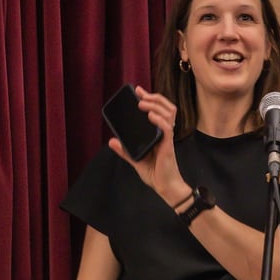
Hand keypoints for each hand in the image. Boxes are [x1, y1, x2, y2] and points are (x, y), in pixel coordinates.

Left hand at [107, 86, 189, 205]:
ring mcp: (167, 138)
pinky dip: (158, 120)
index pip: (160, 110)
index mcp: (159, 134)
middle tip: (141, 94)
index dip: (151, 99)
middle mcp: (165, 133)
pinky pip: (166, 128)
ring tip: (142, 104)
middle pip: (167, 107)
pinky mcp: (168, 146)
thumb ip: (125, 150)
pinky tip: (150, 116)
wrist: (165, 187)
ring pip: (168, 114)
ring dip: (155, 105)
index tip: (139, 91)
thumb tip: (111, 141)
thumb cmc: (156, 174)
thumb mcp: (136, 160)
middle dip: (154, 97)